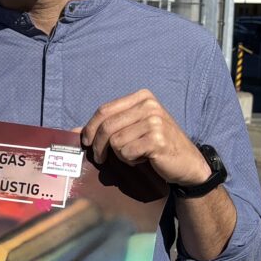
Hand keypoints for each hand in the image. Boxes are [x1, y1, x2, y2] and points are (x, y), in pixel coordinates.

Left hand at [81, 90, 210, 189]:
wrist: (187, 162)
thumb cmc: (156, 145)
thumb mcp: (133, 129)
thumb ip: (108, 126)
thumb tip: (73, 131)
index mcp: (142, 97)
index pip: (104, 110)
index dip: (90, 128)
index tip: (86, 142)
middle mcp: (149, 105)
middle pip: (107, 126)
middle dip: (98, 146)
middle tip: (100, 159)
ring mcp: (155, 121)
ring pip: (115, 141)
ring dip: (120, 155)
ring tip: (135, 155)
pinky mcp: (157, 139)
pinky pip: (126, 152)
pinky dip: (130, 160)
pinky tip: (143, 159)